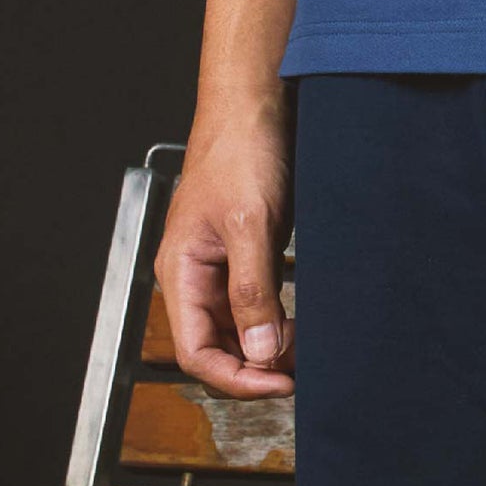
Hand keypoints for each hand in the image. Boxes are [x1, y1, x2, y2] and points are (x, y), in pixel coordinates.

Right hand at [153, 110, 295, 397]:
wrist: (256, 101)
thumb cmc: (241, 149)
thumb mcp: (251, 222)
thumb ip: (252, 289)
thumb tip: (259, 353)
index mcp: (180, 272)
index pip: (196, 353)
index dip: (236, 379)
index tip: (281, 384)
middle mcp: (193, 275)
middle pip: (215, 347)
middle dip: (254, 367)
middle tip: (301, 371)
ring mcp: (219, 263)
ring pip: (237, 328)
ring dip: (266, 346)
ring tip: (305, 351)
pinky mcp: (244, 250)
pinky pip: (254, 301)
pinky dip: (274, 319)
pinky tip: (300, 322)